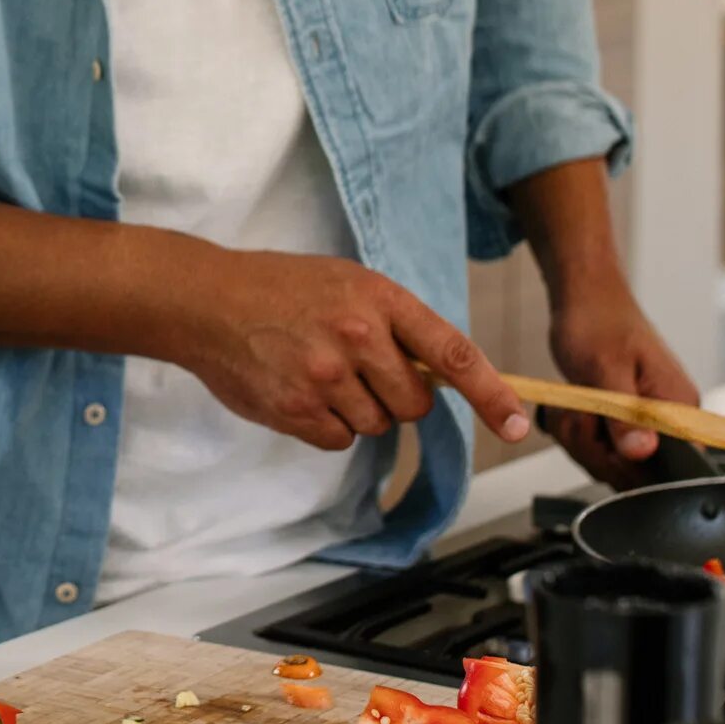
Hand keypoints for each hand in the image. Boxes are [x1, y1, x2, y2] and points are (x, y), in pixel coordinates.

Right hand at [165, 249, 532, 450]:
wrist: (206, 300)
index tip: (518, 426)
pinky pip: (339, 440)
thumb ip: (395, 324)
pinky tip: (299, 391)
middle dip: (397, 396)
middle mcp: (357, 337)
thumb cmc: (280, 288)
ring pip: (377, 425)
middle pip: (415, 403)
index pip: (453, 354)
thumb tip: (440, 376)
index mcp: (379, 299)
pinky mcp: (296, 410)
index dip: (492, 395)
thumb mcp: (347, 283)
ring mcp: (325, 376)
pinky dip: (325, 425)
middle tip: (358, 369)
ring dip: (357, 410)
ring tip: (318, 371)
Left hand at [542, 280, 698, 488]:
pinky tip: (572, 410)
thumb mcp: (605, 370)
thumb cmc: (598, 322)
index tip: (602, 440)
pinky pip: (601, 450)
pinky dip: (579, 433)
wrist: (585, 299)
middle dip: (595, 448)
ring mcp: (648, 424)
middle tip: (578, 412)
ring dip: (581, 439)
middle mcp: (671, 421)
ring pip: (611, 463)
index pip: (674, 467)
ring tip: (574, 404)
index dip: (631, 466)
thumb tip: (643, 452)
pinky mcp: (626, 424)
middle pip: (635, 473)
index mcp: (679, 407)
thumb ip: (624, 415)